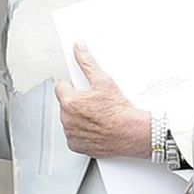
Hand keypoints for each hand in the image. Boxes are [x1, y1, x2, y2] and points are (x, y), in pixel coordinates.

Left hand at [54, 43, 150, 158]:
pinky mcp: (77, 146)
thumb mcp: (103, 80)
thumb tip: (78, 48)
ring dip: (77, 117)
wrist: (132, 133)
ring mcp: (71, 134)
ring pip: (69, 119)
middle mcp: (67, 119)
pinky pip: (73, 136)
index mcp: (69, 102)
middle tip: (93, 102)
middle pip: (65, 104)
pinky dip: (81, 132)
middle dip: (76, 101)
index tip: (83, 89)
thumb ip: (86, 62)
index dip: (73, 86)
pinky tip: (94, 127)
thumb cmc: (119, 110)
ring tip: (96, 115)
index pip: (61, 87)